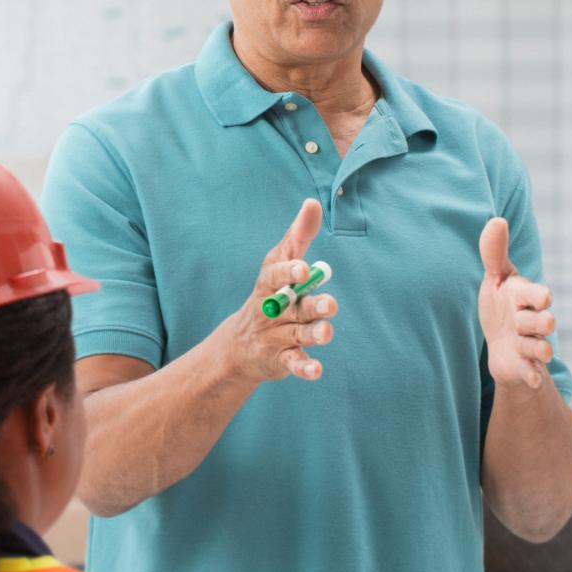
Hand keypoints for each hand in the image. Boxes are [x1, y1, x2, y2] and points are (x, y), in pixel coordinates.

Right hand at [224, 199, 337, 384]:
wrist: (241, 344)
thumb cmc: (270, 293)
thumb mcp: (279, 263)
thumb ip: (298, 235)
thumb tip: (312, 202)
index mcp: (270, 285)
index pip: (276, 276)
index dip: (289, 273)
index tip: (303, 269)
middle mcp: (273, 310)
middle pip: (293, 308)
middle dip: (311, 306)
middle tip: (330, 305)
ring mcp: (276, 336)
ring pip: (297, 335)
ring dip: (313, 335)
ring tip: (327, 332)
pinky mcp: (282, 359)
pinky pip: (294, 364)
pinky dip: (304, 368)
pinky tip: (317, 369)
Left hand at [478, 217, 554, 389]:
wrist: (500, 343)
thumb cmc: (500, 305)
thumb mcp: (495, 279)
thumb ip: (494, 253)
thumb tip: (496, 220)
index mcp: (524, 297)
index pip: (537, 294)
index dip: (539, 296)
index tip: (543, 297)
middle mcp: (530, 321)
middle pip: (542, 322)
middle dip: (541, 321)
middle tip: (544, 321)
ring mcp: (528, 344)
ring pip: (540, 347)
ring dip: (541, 349)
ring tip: (542, 351)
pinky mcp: (523, 366)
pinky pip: (532, 373)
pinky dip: (532, 376)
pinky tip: (532, 380)